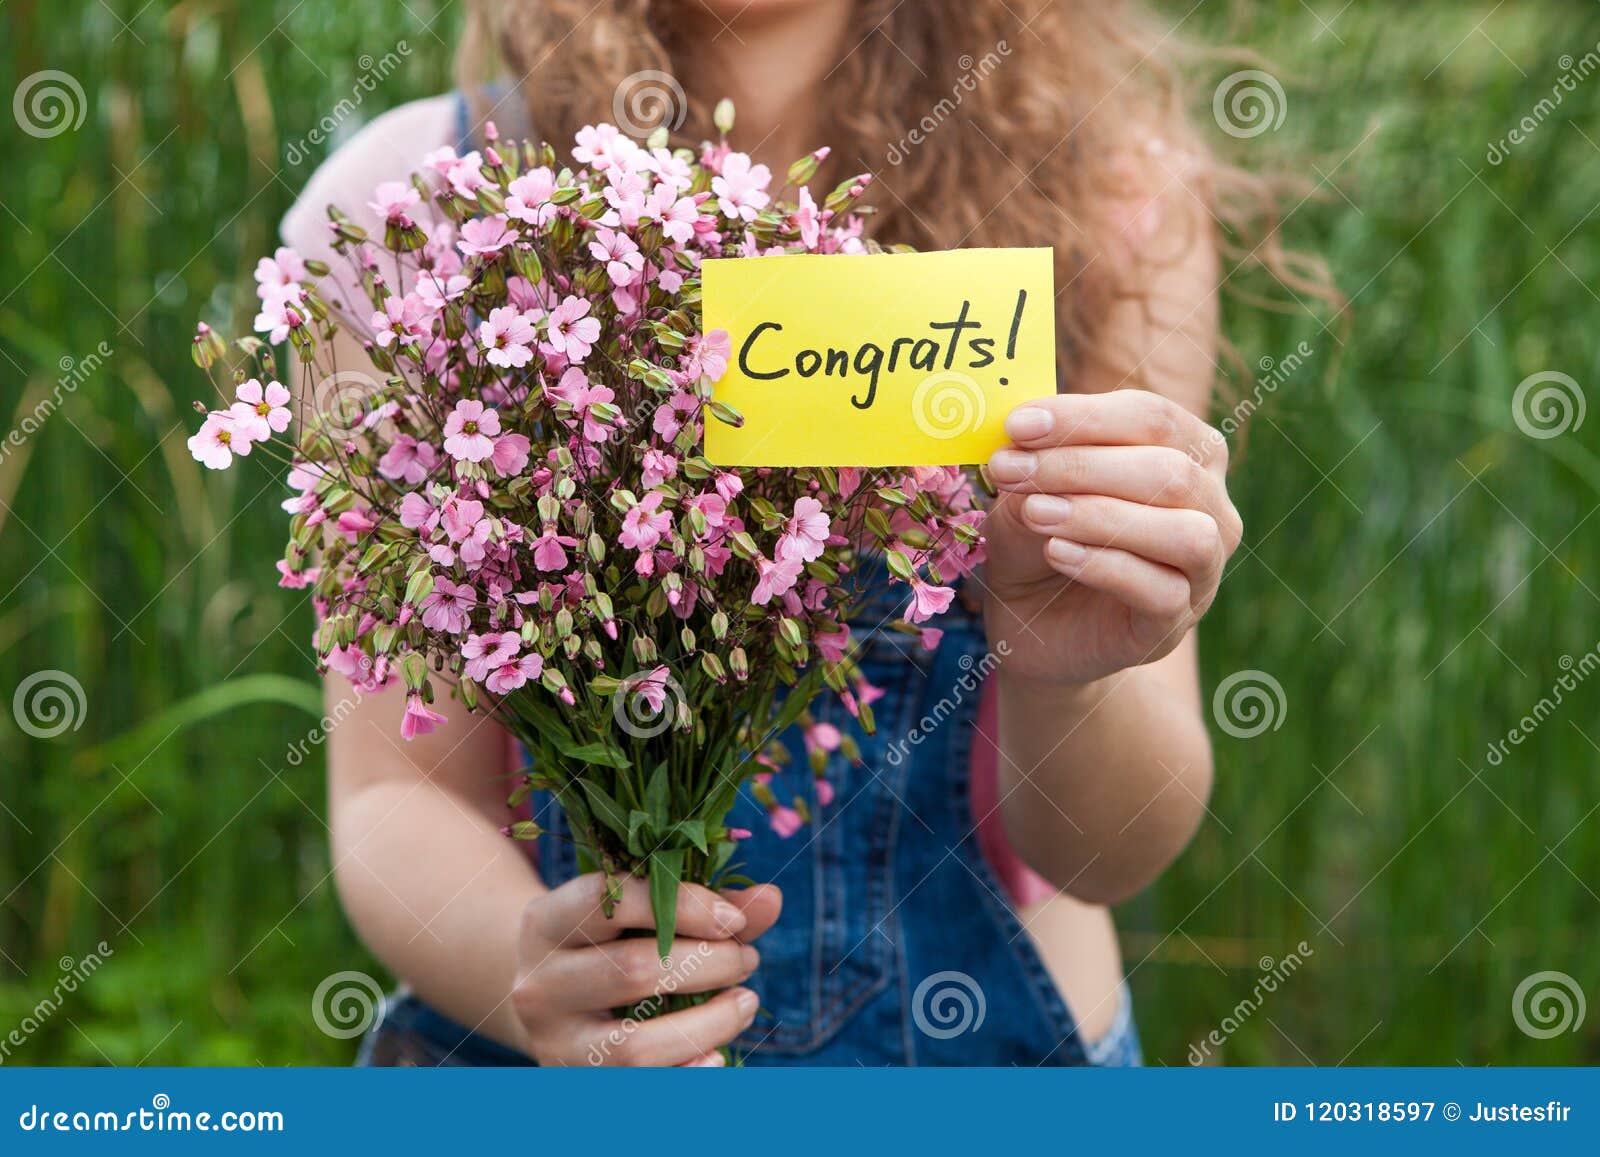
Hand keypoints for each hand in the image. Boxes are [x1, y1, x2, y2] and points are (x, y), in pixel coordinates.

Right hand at [512, 873, 780, 1065]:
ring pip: (637, 1046)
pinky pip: (642, 1091)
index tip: (735, 920)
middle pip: (633, 972)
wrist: (546, 1005)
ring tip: (746, 1003)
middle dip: (708, 964)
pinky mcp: (577, 1086)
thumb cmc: (606, 944)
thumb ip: (704, 904)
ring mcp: (555, 1044)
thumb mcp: (636, 913)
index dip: (683, 905)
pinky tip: (717, 1054)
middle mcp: (539, 984)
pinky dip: (689, 1074)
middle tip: (747, 959)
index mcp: (546, 922)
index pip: (611, 901)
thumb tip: (768, 900)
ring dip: (708, 1024)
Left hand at [982, 390, 1242, 685]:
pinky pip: (1160, 591)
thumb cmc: (1037, 542)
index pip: (1153, 418)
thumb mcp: (1026, 495)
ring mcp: (1202, 572)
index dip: (1085, 417)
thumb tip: (1023, 439)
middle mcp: (1211, 509)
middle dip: (1081, 465)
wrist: (1032, 627)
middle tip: (1010, 470)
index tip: (1019, 424)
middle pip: (1170, 471)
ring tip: (1036, 513)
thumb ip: (1033, 466)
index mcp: (1188, 454)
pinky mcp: (1174, 625)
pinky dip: (1104, 566)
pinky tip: (1055, 552)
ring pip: (1184, 533)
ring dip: (1101, 515)